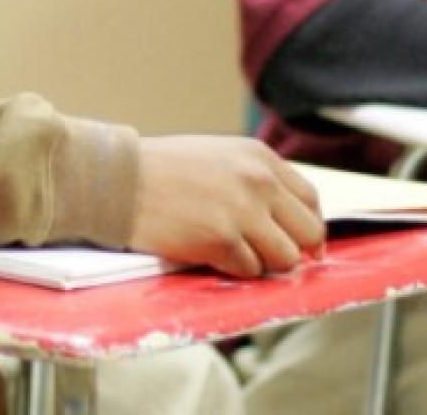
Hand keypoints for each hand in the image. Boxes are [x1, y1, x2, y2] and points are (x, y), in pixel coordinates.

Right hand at [128, 135, 324, 278]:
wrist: (117, 180)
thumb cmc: (157, 170)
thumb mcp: (215, 157)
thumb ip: (252, 180)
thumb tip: (283, 220)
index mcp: (258, 156)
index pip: (310, 199)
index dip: (305, 226)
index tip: (296, 241)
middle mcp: (258, 180)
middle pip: (308, 232)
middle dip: (290, 248)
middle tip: (265, 254)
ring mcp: (243, 211)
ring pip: (285, 258)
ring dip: (261, 262)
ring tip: (230, 251)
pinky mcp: (222, 239)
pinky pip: (249, 270)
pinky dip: (231, 268)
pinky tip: (206, 252)